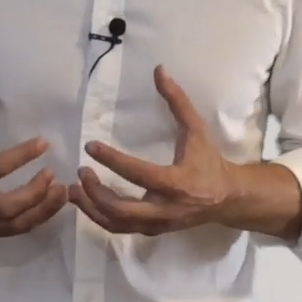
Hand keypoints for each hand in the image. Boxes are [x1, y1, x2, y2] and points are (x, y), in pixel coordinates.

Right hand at [0, 70, 68, 237]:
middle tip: (52, 174)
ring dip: (43, 209)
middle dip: (34, 193)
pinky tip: (52, 204)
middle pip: (6, 206)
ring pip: (15, 224)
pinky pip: (16, 231)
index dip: (20, 156)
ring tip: (62, 191)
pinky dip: (38, 219)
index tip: (44, 143)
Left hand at [69, 65, 239, 235]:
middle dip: (96, 192)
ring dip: (90, 208)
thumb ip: (177, 101)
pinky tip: (84, 200)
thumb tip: (158, 70)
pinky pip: (119, 229)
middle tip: (80, 171)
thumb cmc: (209, 161)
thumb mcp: (197, 129)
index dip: (112, 160)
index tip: (89, 146)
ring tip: (73, 188)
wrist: (228, 199)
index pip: (139, 174)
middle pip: (122, 210)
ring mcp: (157, 224)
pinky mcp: (151, 231)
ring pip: (116, 224)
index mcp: (178, 183)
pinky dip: (98, 217)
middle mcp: (166, 209)